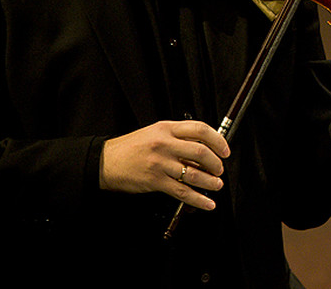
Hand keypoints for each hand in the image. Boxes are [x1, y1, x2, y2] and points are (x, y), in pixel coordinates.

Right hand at [99, 120, 230, 210]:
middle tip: (220, 169)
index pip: (200, 129)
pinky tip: (207, 203)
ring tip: (217, 185)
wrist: (106, 162)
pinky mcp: (156, 181)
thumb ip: (177, 137)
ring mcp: (160, 163)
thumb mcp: (155, 132)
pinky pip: (182, 191)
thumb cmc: (131, 147)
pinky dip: (198, 199)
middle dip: (216, 163)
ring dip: (210, 181)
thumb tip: (204, 149)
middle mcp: (164, 144)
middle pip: (200, 151)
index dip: (217, 140)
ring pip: (194, 173)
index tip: (225, 150)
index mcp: (166, 128)